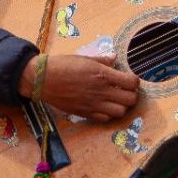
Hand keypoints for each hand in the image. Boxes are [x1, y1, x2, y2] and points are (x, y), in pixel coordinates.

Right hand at [17, 53, 139, 121]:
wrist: (42, 79)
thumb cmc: (62, 65)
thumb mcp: (84, 58)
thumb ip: (103, 60)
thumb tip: (115, 58)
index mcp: (102, 74)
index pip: (132, 82)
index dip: (134, 81)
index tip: (129, 79)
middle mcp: (101, 91)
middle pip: (131, 99)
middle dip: (132, 94)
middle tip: (125, 90)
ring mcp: (94, 104)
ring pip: (121, 112)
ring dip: (122, 105)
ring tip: (116, 99)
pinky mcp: (85, 113)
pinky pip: (106, 118)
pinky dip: (109, 113)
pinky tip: (104, 106)